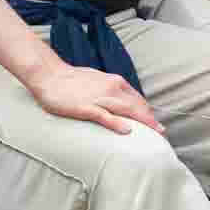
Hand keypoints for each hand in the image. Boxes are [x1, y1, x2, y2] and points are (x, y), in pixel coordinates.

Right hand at [27, 62, 163, 134]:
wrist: (49, 74)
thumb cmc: (71, 79)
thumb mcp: (97, 80)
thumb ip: (110, 89)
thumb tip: (119, 99)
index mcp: (115, 82)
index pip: (138, 99)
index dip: (148, 112)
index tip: (155, 124)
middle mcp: (112, 88)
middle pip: (138, 106)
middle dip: (150, 120)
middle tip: (161, 133)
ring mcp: (99, 98)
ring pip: (128, 110)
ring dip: (143, 123)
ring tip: (154, 135)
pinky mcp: (86, 108)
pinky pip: (106, 116)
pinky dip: (118, 123)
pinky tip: (128, 131)